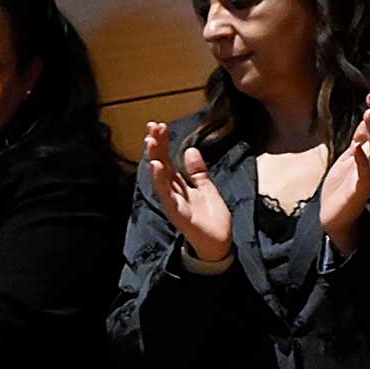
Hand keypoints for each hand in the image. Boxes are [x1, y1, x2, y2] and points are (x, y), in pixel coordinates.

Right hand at [143, 122, 232, 262]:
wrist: (219, 243)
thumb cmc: (211, 218)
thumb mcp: (206, 188)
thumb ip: (197, 171)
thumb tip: (189, 150)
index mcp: (179, 185)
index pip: (167, 159)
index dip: (163, 143)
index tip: (159, 125)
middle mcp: (172, 192)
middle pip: (161, 165)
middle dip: (156, 146)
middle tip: (152, 126)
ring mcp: (173, 202)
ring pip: (160, 178)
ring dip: (154, 159)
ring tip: (150, 141)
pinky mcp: (178, 213)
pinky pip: (166, 195)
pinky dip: (160, 180)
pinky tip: (156, 166)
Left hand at [319, 92, 369, 252]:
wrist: (334, 216)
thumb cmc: (342, 186)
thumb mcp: (349, 157)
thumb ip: (359, 139)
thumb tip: (367, 116)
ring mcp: (368, 176)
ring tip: (369, 114)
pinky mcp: (359, 190)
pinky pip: (364, 174)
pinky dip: (362, 160)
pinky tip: (357, 147)